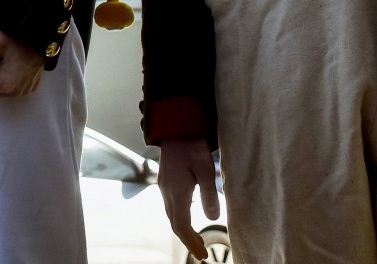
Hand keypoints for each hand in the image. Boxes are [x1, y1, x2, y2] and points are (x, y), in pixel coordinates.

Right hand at [158, 138, 219, 260]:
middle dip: (188, 240)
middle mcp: (167, 192)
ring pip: (171, 215)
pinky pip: (170, 206)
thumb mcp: (205, 169)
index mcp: (177, 192)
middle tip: (202, 252)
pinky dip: (179, 218)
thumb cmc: (192, 145)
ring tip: (196, 239)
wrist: (175, 126)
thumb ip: (209, 194)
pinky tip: (188, 216)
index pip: (181, 226)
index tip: (203, 254)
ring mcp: (164, 187)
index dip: (192, 242)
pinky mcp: (165, 181)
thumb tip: (213, 218)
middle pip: (175, 224)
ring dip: (183, 230)